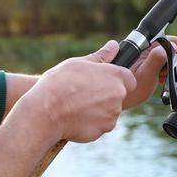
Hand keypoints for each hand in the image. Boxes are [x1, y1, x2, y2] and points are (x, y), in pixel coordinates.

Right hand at [17, 40, 135, 142]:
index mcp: (116, 76)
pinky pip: (99, 125)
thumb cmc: (61, 82)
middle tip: (84, 92)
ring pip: (109, 111)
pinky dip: (91, 122)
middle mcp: (118, 96)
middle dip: (105, 95)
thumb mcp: (79, 63)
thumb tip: (114, 45)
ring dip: (98, 109)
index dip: (117, 80)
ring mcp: (112, 115)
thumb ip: (101, 56)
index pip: (129, 79)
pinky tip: (75, 116)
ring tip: (76, 104)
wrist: (47, 111)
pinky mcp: (102, 130)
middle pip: (118, 96)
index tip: (103, 81)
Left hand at [123, 35, 176, 108]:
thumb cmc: (131, 90)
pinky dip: (167, 71)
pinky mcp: (149, 62)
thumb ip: (157, 59)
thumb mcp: (146, 75)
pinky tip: (162, 78)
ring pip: (169, 55)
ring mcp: (148, 55)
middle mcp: (148, 47)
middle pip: (172, 47)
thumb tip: (171, 46)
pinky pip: (164, 62)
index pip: (171, 40)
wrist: (122, 98)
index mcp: (147, 46)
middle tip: (172, 72)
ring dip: (172, 66)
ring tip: (165, 77)